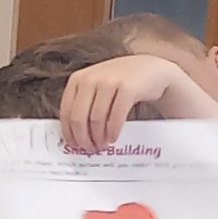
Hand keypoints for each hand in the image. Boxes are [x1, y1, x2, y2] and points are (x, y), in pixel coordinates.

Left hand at [60, 54, 184, 152]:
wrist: (151, 69)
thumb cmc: (120, 82)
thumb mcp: (96, 86)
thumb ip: (83, 103)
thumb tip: (74, 134)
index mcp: (78, 79)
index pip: (66, 111)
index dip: (69, 132)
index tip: (73, 146)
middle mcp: (91, 78)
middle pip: (79, 117)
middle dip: (83, 138)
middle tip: (88, 149)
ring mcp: (109, 82)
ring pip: (96, 119)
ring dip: (98, 137)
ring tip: (101, 146)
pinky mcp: (128, 88)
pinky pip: (116, 117)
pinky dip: (113, 131)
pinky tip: (113, 138)